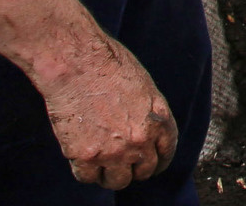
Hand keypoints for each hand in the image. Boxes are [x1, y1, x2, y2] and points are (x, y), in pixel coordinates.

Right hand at [36, 29, 175, 188]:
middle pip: (143, 171)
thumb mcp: (145, 87)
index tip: (152, 164)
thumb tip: (146, 130)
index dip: (158, 161)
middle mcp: (139, 141)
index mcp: (158, 121)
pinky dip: (86, 172)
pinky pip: (88, 177)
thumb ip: (150, 114)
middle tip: (125, 164)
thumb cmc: (109, 65)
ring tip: (104, 165)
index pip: (166, 153)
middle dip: (136, 169)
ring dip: (111, 175)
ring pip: (117, 181)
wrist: (79, 64)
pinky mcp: (85, 156)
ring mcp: (113, 152)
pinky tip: (84, 160)